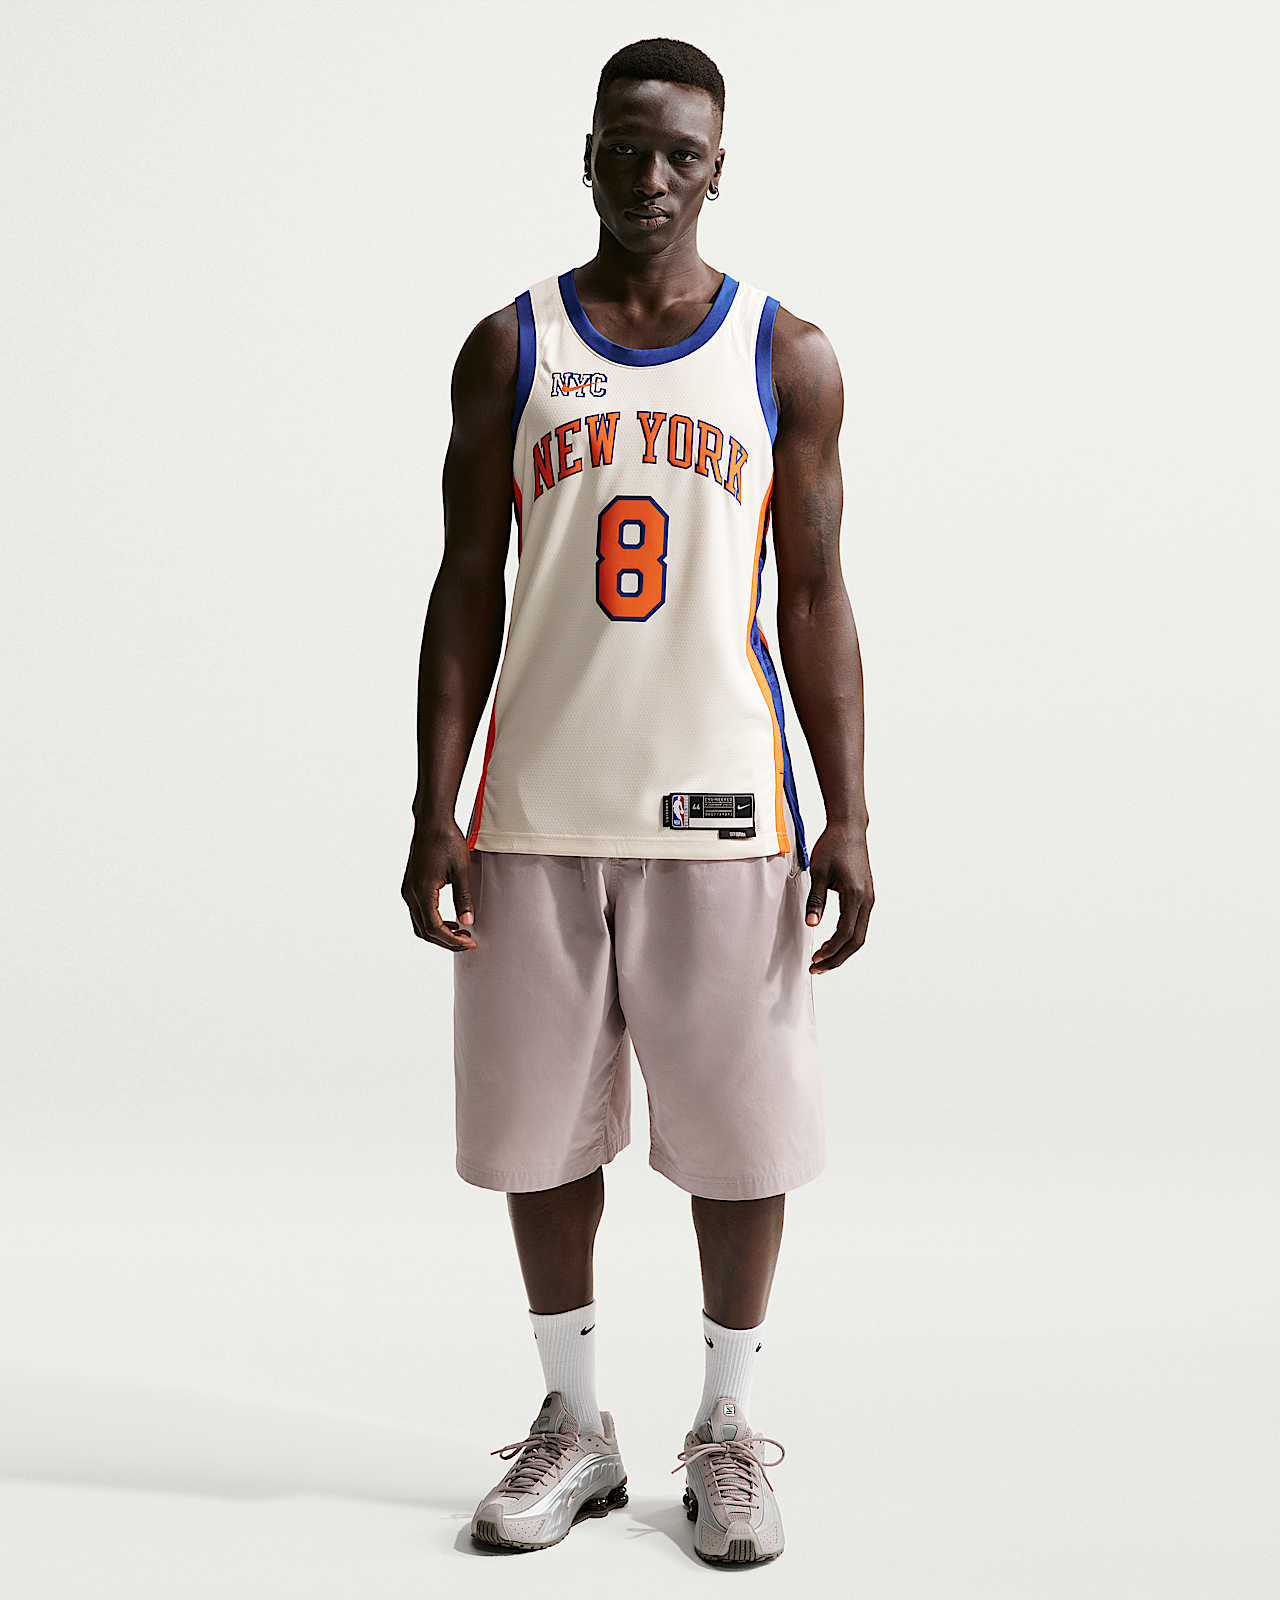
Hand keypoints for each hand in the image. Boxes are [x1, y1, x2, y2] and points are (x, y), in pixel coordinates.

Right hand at [401, 819, 476, 951]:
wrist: (432, 822)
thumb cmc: (447, 841)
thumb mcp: (461, 871)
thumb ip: (464, 898)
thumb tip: (468, 922)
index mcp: (422, 892)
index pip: (435, 928)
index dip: (453, 940)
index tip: (471, 942)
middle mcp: (410, 894)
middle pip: (425, 931)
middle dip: (446, 941)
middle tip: (468, 942)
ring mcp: (408, 890)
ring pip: (420, 924)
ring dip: (439, 933)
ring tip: (461, 933)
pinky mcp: (410, 886)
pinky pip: (419, 912)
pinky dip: (433, 922)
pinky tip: (450, 920)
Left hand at [804, 824, 873, 973]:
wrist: (849, 828)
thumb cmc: (833, 846)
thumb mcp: (818, 872)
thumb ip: (815, 900)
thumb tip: (811, 924)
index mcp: (856, 895)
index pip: (844, 933)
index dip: (830, 950)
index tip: (815, 958)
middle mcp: (867, 900)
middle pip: (856, 941)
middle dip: (837, 958)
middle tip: (817, 967)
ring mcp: (869, 898)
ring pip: (860, 934)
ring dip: (843, 950)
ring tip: (824, 960)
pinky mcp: (866, 896)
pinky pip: (860, 924)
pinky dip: (848, 938)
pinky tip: (834, 943)